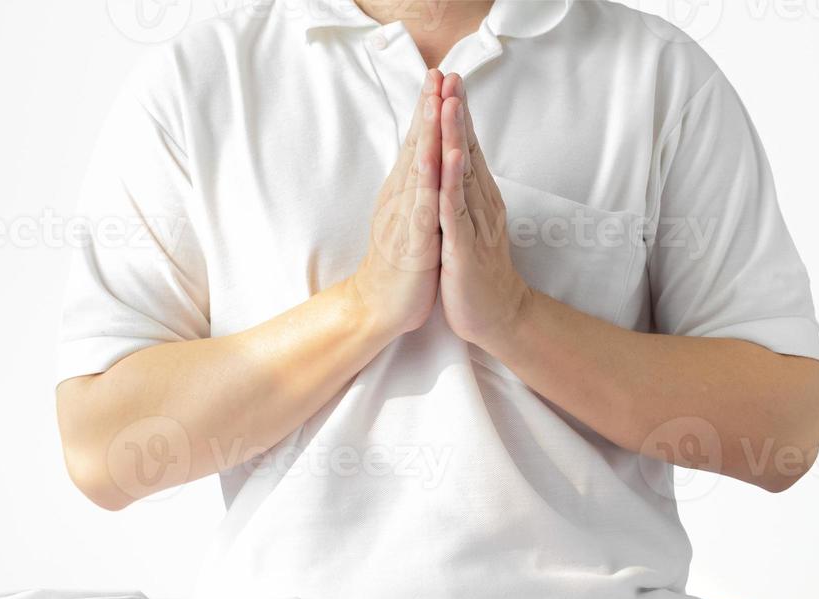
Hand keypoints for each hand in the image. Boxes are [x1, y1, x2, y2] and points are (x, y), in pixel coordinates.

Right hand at [350, 70, 443, 338]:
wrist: (379, 306)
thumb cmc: (400, 264)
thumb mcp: (411, 219)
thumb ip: (416, 190)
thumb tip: (424, 163)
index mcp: (406, 192)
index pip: (417, 143)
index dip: (427, 110)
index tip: (439, 77)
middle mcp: (402, 197)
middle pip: (415, 144)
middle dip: (427, 108)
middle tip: (436, 72)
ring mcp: (406, 217)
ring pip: (418, 167)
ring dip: (427, 133)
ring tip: (436, 101)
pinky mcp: (413, 241)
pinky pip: (422, 206)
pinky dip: (429, 180)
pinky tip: (435, 158)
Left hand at [437, 75, 533, 351]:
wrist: (498, 317)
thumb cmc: (478, 272)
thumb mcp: (470, 225)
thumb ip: (466, 196)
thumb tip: (460, 168)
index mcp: (477, 199)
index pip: (467, 149)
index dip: (458, 114)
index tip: (448, 80)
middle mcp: (480, 204)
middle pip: (468, 150)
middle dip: (457, 112)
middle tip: (451, 75)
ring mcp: (474, 224)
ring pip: (463, 173)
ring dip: (456, 137)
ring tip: (449, 102)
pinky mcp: (464, 247)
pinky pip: (457, 210)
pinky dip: (453, 182)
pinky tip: (451, 158)